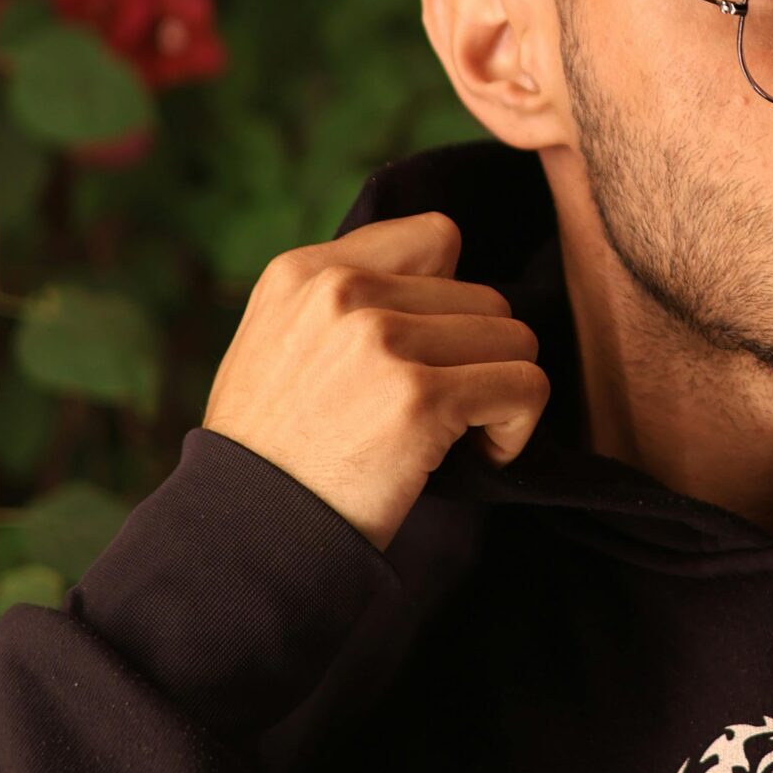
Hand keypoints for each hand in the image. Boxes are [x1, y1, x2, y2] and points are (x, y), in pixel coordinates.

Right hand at [203, 208, 549, 553]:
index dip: (450, 300)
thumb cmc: (269, 452)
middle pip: (485, 297)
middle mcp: (342, 292)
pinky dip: (518, 426)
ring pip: (513, 339)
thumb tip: (441, 280)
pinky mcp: (419, 397)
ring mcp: (381, 341)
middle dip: (478, 358)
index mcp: (305, 271)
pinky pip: (525, 386)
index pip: (436, 238)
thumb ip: (339, 302)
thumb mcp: (274, 344)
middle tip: (445, 411)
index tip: (428, 353)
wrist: (248, 534)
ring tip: (459, 433)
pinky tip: (480, 453)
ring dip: (502, 391)